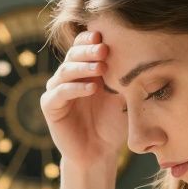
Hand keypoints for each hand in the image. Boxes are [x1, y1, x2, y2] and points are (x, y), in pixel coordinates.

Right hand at [41, 30, 126, 167]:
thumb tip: (138, 52)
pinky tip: (92, 88)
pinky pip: (59, 92)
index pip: (83, 45)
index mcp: (84, 69)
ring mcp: (57, 89)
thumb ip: (121, 76)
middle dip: (89, 50)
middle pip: (73, 54)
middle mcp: (68, 76)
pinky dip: (75, 88)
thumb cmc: (113, 123)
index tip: (107, 36)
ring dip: (83, 67)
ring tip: (101, 68)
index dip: (91, 39)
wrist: (99, 152)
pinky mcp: (50, 106)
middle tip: (104, 49)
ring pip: (66, 71)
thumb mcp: (122, 96)